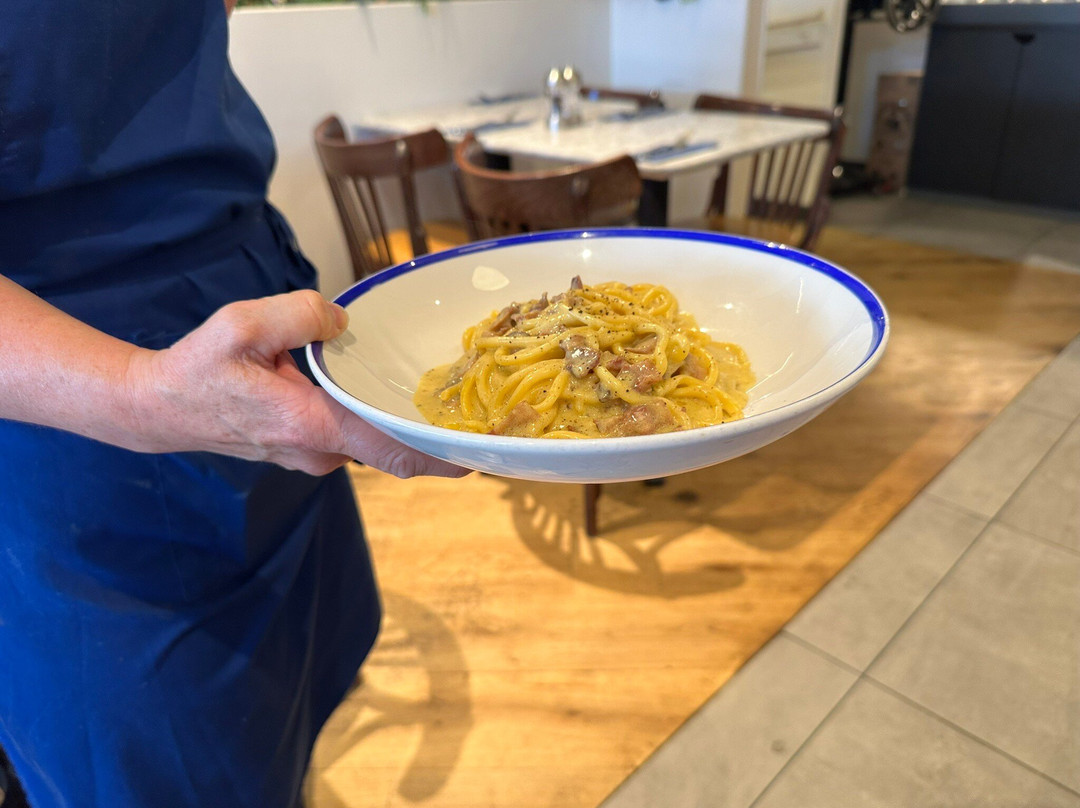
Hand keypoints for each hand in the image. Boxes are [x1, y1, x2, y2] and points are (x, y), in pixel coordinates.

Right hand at [127, 290, 468, 477]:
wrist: (159, 408)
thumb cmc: (199, 368)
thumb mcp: (243, 324)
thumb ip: (300, 314)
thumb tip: (341, 322)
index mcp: (312, 425)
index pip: (393, 450)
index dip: (441, 455)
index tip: (481, 452)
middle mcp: (320, 451)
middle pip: (393, 448)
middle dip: (433, 435)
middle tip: (473, 409)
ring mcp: (313, 456)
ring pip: (373, 442)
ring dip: (402, 424)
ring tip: (439, 395)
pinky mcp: (306, 449)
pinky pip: (354, 437)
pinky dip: (375, 420)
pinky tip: (387, 393)